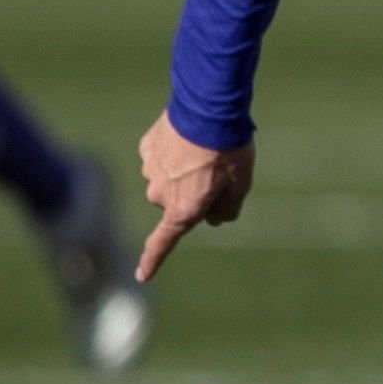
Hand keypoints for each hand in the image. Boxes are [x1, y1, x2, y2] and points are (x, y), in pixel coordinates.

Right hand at [136, 112, 254, 281]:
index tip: (141, 276)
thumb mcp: (241, 184)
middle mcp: (160, 194)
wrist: (208, 107)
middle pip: (176, 204)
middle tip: (217, 172)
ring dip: (182, 172)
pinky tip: (189, 138)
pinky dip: (173, 153)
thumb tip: (215, 218)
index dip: (152, 260)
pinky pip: (160, 158)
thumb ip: (228, 208)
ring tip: (205, 150)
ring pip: (167, 179)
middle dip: (192, 195)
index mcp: (182, 210)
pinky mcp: (146, 148)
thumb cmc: (229, 150)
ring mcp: (150, 170)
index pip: (164, 242)